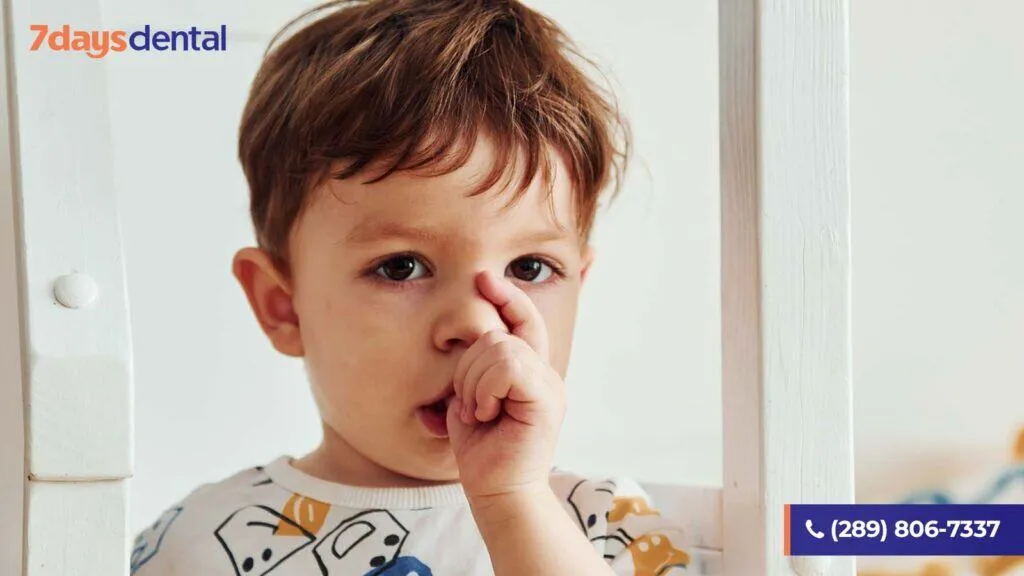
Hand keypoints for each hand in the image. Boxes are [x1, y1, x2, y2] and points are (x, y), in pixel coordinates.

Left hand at [447, 270, 565, 500]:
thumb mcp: (472, 398)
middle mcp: (545, 374)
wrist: (497, 492)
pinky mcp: (546, 399)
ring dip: (474, 381)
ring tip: (480, 412)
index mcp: (530, 371)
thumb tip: (474, 331)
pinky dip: (485, 388)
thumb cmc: (482, 451)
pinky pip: (508, 367)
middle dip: (469, 366)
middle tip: (471, 403)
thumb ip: (477, 366)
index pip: (524, 320)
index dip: (507, 296)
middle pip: (500, 334)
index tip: (483, 279)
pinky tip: (486, 414)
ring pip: (500, 348)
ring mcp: (549, 386)